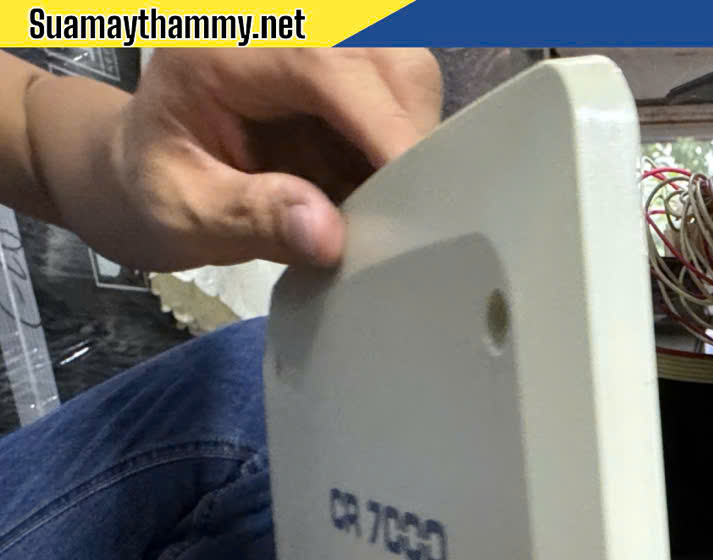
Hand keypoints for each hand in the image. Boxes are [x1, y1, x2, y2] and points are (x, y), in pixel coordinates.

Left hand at [25, 49, 441, 269]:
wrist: (148, 168)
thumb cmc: (157, 188)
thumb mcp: (185, 211)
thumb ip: (252, 216)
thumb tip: (328, 234)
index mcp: (225, 42)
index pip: (326, 64)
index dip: (382, 131)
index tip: (416, 202)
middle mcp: (280, 23)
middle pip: (386, 55)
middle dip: (411, 135)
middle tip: (412, 217)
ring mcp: (317, 42)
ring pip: (407, 71)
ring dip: (415, 143)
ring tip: (393, 206)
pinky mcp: (344, 70)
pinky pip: (404, 97)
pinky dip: (406, 148)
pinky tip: (384, 190)